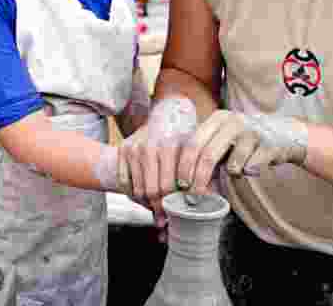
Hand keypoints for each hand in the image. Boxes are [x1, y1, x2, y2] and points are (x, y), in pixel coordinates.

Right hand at [117, 96, 197, 226]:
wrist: (163, 114)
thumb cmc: (184, 138)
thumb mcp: (197, 151)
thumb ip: (203, 174)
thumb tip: (209, 201)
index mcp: (175, 145)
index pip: (172, 186)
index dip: (176, 204)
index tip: (180, 213)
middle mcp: (153, 144)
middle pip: (155, 191)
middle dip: (161, 209)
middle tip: (165, 219)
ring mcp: (136, 147)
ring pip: (139, 190)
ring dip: (147, 204)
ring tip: (156, 209)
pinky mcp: (123, 149)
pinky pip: (125, 183)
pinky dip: (133, 195)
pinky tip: (143, 197)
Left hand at [178, 110, 308, 194]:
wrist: (284, 135)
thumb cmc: (246, 143)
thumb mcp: (224, 143)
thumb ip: (206, 157)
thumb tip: (186, 183)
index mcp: (217, 119)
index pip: (193, 143)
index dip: (184, 166)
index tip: (182, 185)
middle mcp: (233, 121)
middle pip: (208, 154)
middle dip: (199, 179)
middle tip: (196, 195)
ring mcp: (252, 131)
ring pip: (232, 162)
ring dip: (229, 175)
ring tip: (233, 175)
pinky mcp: (270, 144)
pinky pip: (253, 165)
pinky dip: (249, 172)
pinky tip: (252, 170)